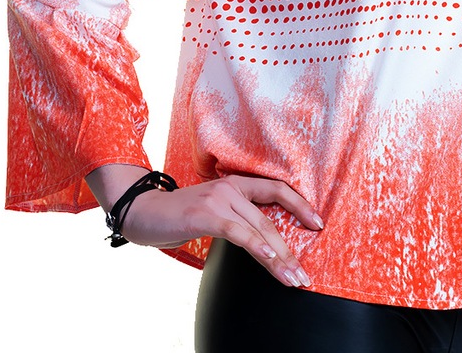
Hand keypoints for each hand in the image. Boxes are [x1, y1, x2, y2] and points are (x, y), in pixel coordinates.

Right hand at [117, 173, 322, 287]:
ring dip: (280, 257)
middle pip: (271, 217)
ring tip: (294, 278)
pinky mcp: (207, 214)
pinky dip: (258, 248)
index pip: (276, 189)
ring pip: (260, 228)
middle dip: (292, 247)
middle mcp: (231, 187)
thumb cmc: (178, 216)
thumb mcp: (213, 212)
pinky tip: (271, 263)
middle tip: (305, 273)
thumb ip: (236, 219)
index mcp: (236, 184)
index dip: (300, 205)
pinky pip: (239, 233)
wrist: (142, 212)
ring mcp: (220, 199)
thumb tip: (262, 241)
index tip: (318, 223)